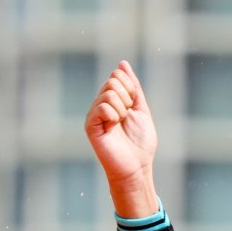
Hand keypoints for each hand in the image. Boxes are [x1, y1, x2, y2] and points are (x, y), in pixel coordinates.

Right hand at [85, 61, 159, 215]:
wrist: (137, 166)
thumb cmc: (140, 143)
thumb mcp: (141, 110)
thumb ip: (134, 87)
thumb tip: (123, 63)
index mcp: (114, 100)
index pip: (117, 75)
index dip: (130, 87)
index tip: (134, 105)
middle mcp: (101, 104)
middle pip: (112, 80)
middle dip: (127, 97)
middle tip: (127, 116)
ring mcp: (94, 114)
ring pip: (108, 93)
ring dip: (122, 109)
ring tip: (120, 124)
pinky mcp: (90, 125)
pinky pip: (102, 107)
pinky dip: (113, 115)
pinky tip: (113, 127)